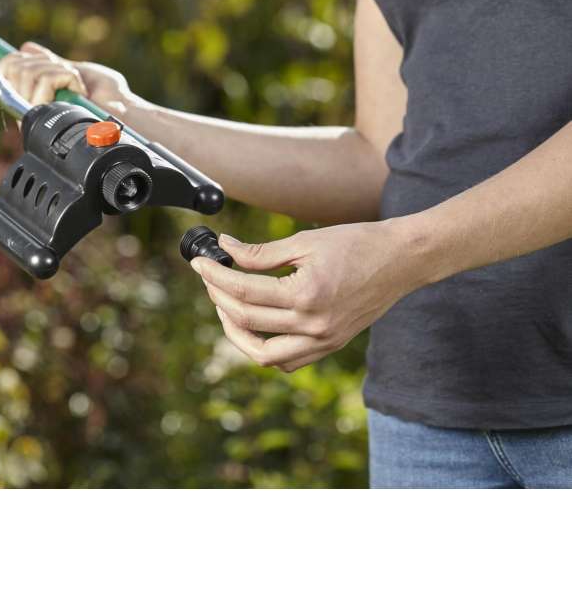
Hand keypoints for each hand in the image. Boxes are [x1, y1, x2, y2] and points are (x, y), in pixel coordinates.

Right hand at [0, 41, 132, 111]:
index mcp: (32, 95)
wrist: (124, 110)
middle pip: (14, 68)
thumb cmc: (106, 94)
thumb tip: (26, 48)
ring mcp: (36, 113)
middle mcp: (29, 106)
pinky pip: (45, 81)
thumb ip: (48, 63)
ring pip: (28, 73)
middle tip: (67, 75)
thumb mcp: (73, 71)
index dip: (13, 59)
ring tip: (76, 84)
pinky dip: (67, 76)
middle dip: (44, 63)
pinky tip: (79, 90)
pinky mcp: (46, 117)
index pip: (5, 69)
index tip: (33, 58)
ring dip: (58, 70)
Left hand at [191, 220, 423, 372]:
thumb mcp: (305, 241)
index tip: (199, 262)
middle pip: (246, 321)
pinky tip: (255, 325)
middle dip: (219, 297)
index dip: (214, 275)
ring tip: (225, 307)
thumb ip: (260, 252)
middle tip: (210, 277)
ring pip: (264, 355)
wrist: (402, 260)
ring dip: (236, 333)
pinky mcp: (330, 345)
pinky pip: (287, 361)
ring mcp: (323, 341)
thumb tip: (225, 249)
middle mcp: (314, 325)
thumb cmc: (358, 243)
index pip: (243, 292)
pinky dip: (265, 349)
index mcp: (306, 295)